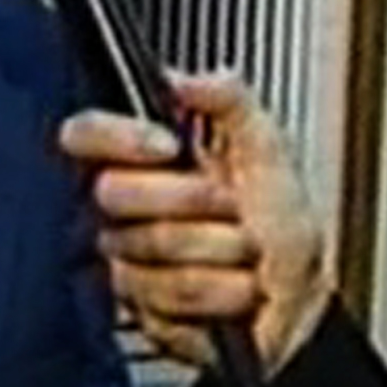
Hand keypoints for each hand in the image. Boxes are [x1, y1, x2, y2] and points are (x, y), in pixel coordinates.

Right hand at [60, 70, 331, 377]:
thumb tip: (185, 80)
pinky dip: (214, 291)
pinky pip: (160, 295)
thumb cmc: (282, 230)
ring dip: (217, 251)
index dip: (123, 138)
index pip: (88, 133)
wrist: (297, 304)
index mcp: (151, 156)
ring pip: (146, 246)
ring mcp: (128, 257)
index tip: (169, 147)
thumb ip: (232, 101)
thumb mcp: (271, 151)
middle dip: (192, 200)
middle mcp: (130, 204)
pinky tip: (229, 288)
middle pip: (113, 192)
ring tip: (241, 253)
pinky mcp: (136, 306)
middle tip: (233, 208)